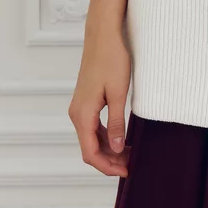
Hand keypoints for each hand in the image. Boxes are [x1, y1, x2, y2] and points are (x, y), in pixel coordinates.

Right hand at [68, 31, 131, 176]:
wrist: (103, 35)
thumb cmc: (112, 59)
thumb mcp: (119, 93)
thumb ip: (116, 122)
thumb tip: (115, 148)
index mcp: (82, 114)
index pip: (90, 153)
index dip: (107, 167)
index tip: (125, 171)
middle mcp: (77, 113)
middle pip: (90, 148)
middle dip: (109, 160)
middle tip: (131, 164)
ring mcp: (80, 107)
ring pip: (91, 138)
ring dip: (108, 149)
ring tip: (129, 153)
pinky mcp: (86, 101)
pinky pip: (93, 126)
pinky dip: (105, 136)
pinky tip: (121, 137)